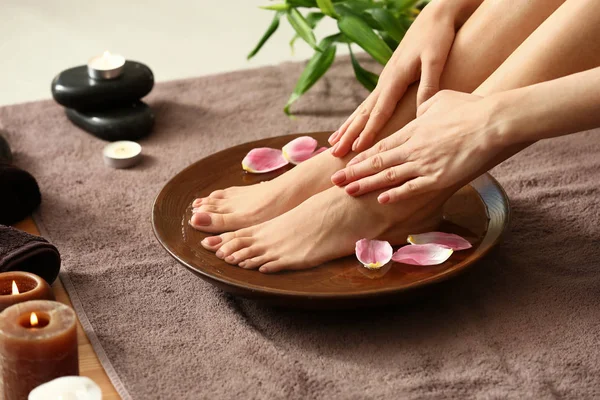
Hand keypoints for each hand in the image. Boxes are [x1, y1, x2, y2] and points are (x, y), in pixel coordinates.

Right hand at [329, 0, 466, 157]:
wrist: (434, 16)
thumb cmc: (437, 37)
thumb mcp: (436, 60)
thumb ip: (429, 85)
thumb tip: (421, 111)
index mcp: (396, 78)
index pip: (379, 112)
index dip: (369, 132)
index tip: (357, 149)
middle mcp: (385, 80)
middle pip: (363, 113)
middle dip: (349, 134)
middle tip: (334, 153)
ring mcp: (385, 79)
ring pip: (362, 108)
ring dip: (348, 127)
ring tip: (333, 143)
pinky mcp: (389, 78)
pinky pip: (369, 102)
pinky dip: (358, 116)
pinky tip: (353, 124)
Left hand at [330, 90, 503, 203]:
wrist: (492, 123)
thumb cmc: (470, 108)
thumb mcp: (441, 98)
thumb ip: (425, 105)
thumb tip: (419, 109)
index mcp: (413, 129)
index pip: (381, 145)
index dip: (362, 156)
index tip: (346, 162)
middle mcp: (413, 148)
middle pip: (377, 162)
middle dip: (354, 172)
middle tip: (334, 180)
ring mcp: (424, 164)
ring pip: (388, 176)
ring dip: (367, 185)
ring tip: (347, 192)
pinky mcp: (438, 178)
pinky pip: (412, 189)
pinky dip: (395, 195)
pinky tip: (380, 200)